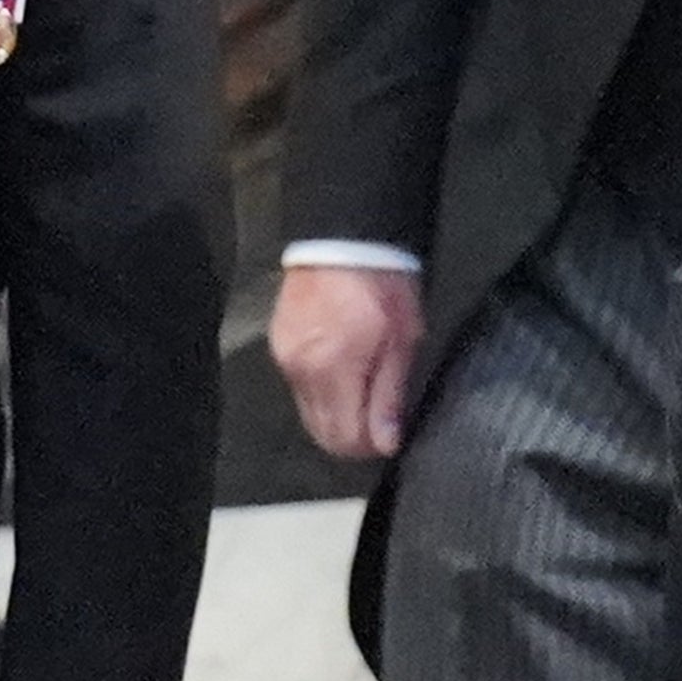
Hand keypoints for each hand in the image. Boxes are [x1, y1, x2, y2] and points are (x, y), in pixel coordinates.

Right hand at [268, 264, 425, 459]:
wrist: (345, 234)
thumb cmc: (383, 283)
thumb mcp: (402, 339)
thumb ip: (390, 395)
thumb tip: (386, 442)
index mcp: (333, 369)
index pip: (344, 438)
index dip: (371, 446)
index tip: (390, 434)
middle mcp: (301, 371)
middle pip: (322, 434)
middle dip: (353, 438)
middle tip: (380, 421)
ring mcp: (285, 358)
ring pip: (310, 414)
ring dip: (337, 415)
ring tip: (364, 390)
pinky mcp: (279, 345)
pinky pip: (301, 389)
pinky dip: (323, 392)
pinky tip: (343, 371)